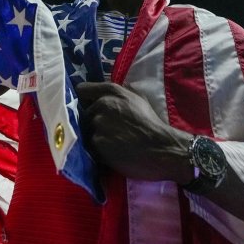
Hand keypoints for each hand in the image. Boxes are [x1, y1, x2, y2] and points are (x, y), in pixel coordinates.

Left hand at [76, 82, 192, 183]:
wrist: (161, 149)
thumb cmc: (152, 124)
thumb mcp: (138, 99)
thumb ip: (119, 94)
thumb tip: (103, 95)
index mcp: (112, 92)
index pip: (83, 90)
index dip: (83, 99)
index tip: (85, 105)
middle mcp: (102, 104)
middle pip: (85, 114)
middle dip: (93, 122)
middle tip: (108, 131)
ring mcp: (98, 124)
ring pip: (87, 131)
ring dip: (96, 137)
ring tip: (112, 143)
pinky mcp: (97, 142)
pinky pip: (91, 146)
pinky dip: (99, 151)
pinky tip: (112, 153)